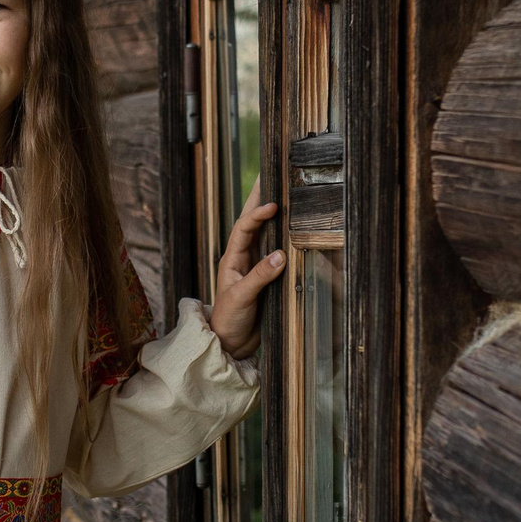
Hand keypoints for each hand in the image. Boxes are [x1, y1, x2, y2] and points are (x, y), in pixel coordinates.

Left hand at [209, 181, 285, 358]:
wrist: (231, 345)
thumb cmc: (229, 321)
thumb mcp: (242, 298)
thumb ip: (259, 276)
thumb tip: (280, 255)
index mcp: (231, 260)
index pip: (243, 229)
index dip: (256, 215)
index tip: (272, 206)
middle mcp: (242, 259)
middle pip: (250, 223)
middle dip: (258, 200)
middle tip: (268, 176)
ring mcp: (254, 267)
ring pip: (263, 235)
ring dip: (270, 215)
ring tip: (280, 192)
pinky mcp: (266, 279)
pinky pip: (274, 253)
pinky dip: (282, 238)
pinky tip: (292, 228)